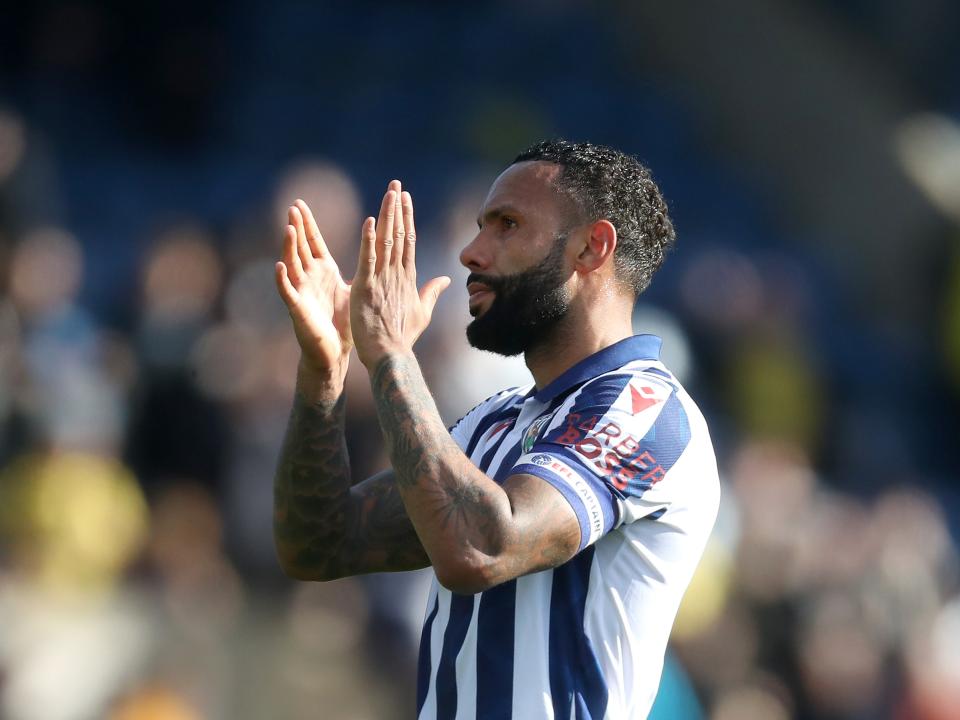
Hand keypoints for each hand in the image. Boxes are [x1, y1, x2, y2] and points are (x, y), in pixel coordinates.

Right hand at [275, 199, 351, 379]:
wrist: (334, 354)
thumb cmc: (343, 324)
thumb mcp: (354, 290)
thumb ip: (363, 271)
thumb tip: (376, 254)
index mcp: (324, 272)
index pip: (313, 242)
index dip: (307, 223)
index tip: (300, 203)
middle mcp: (310, 278)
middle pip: (301, 247)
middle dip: (297, 227)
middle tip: (293, 206)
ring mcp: (302, 291)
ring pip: (292, 264)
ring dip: (289, 246)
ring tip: (288, 228)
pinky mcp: (298, 308)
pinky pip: (287, 292)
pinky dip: (282, 280)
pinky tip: (279, 266)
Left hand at [350, 181, 449, 367]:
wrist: (390, 356)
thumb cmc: (402, 337)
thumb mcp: (422, 312)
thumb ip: (432, 292)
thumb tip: (446, 279)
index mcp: (407, 278)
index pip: (408, 241)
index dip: (406, 217)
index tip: (404, 198)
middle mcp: (397, 274)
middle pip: (399, 234)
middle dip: (397, 208)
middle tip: (395, 184)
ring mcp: (382, 280)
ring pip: (386, 241)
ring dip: (387, 215)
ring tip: (388, 193)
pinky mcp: (366, 288)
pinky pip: (368, 260)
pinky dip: (369, 240)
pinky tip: (369, 221)